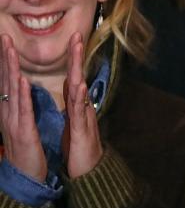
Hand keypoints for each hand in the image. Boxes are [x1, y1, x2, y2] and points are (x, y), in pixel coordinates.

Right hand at [0, 35, 46, 181]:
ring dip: (11, 69)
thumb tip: (19, 90)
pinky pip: (22, 110)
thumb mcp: (22, 126)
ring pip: (11, 91)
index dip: (6, 62)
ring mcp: (13, 123)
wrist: (25, 179)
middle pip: (5, 81)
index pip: (7, 82)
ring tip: (10, 49)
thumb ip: (20, 108)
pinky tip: (22, 80)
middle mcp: (7, 114)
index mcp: (10, 112)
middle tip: (4, 36)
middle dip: (5, 58)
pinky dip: (22, 94)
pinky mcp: (23, 133)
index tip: (7, 42)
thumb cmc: (27, 152)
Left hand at [61, 32, 102, 178]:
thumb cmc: (78, 148)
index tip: (71, 40)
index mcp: (75, 106)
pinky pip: (80, 111)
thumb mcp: (73, 123)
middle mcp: (82, 107)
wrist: (90, 171)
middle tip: (77, 36)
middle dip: (77, 57)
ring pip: (81, 89)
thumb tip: (72, 89)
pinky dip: (80, 97)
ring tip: (78, 53)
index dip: (71, 59)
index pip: (72, 78)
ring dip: (79, 70)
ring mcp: (84, 117)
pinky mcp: (82, 130)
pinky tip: (80, 85)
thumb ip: (73, 105)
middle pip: (78, 77)